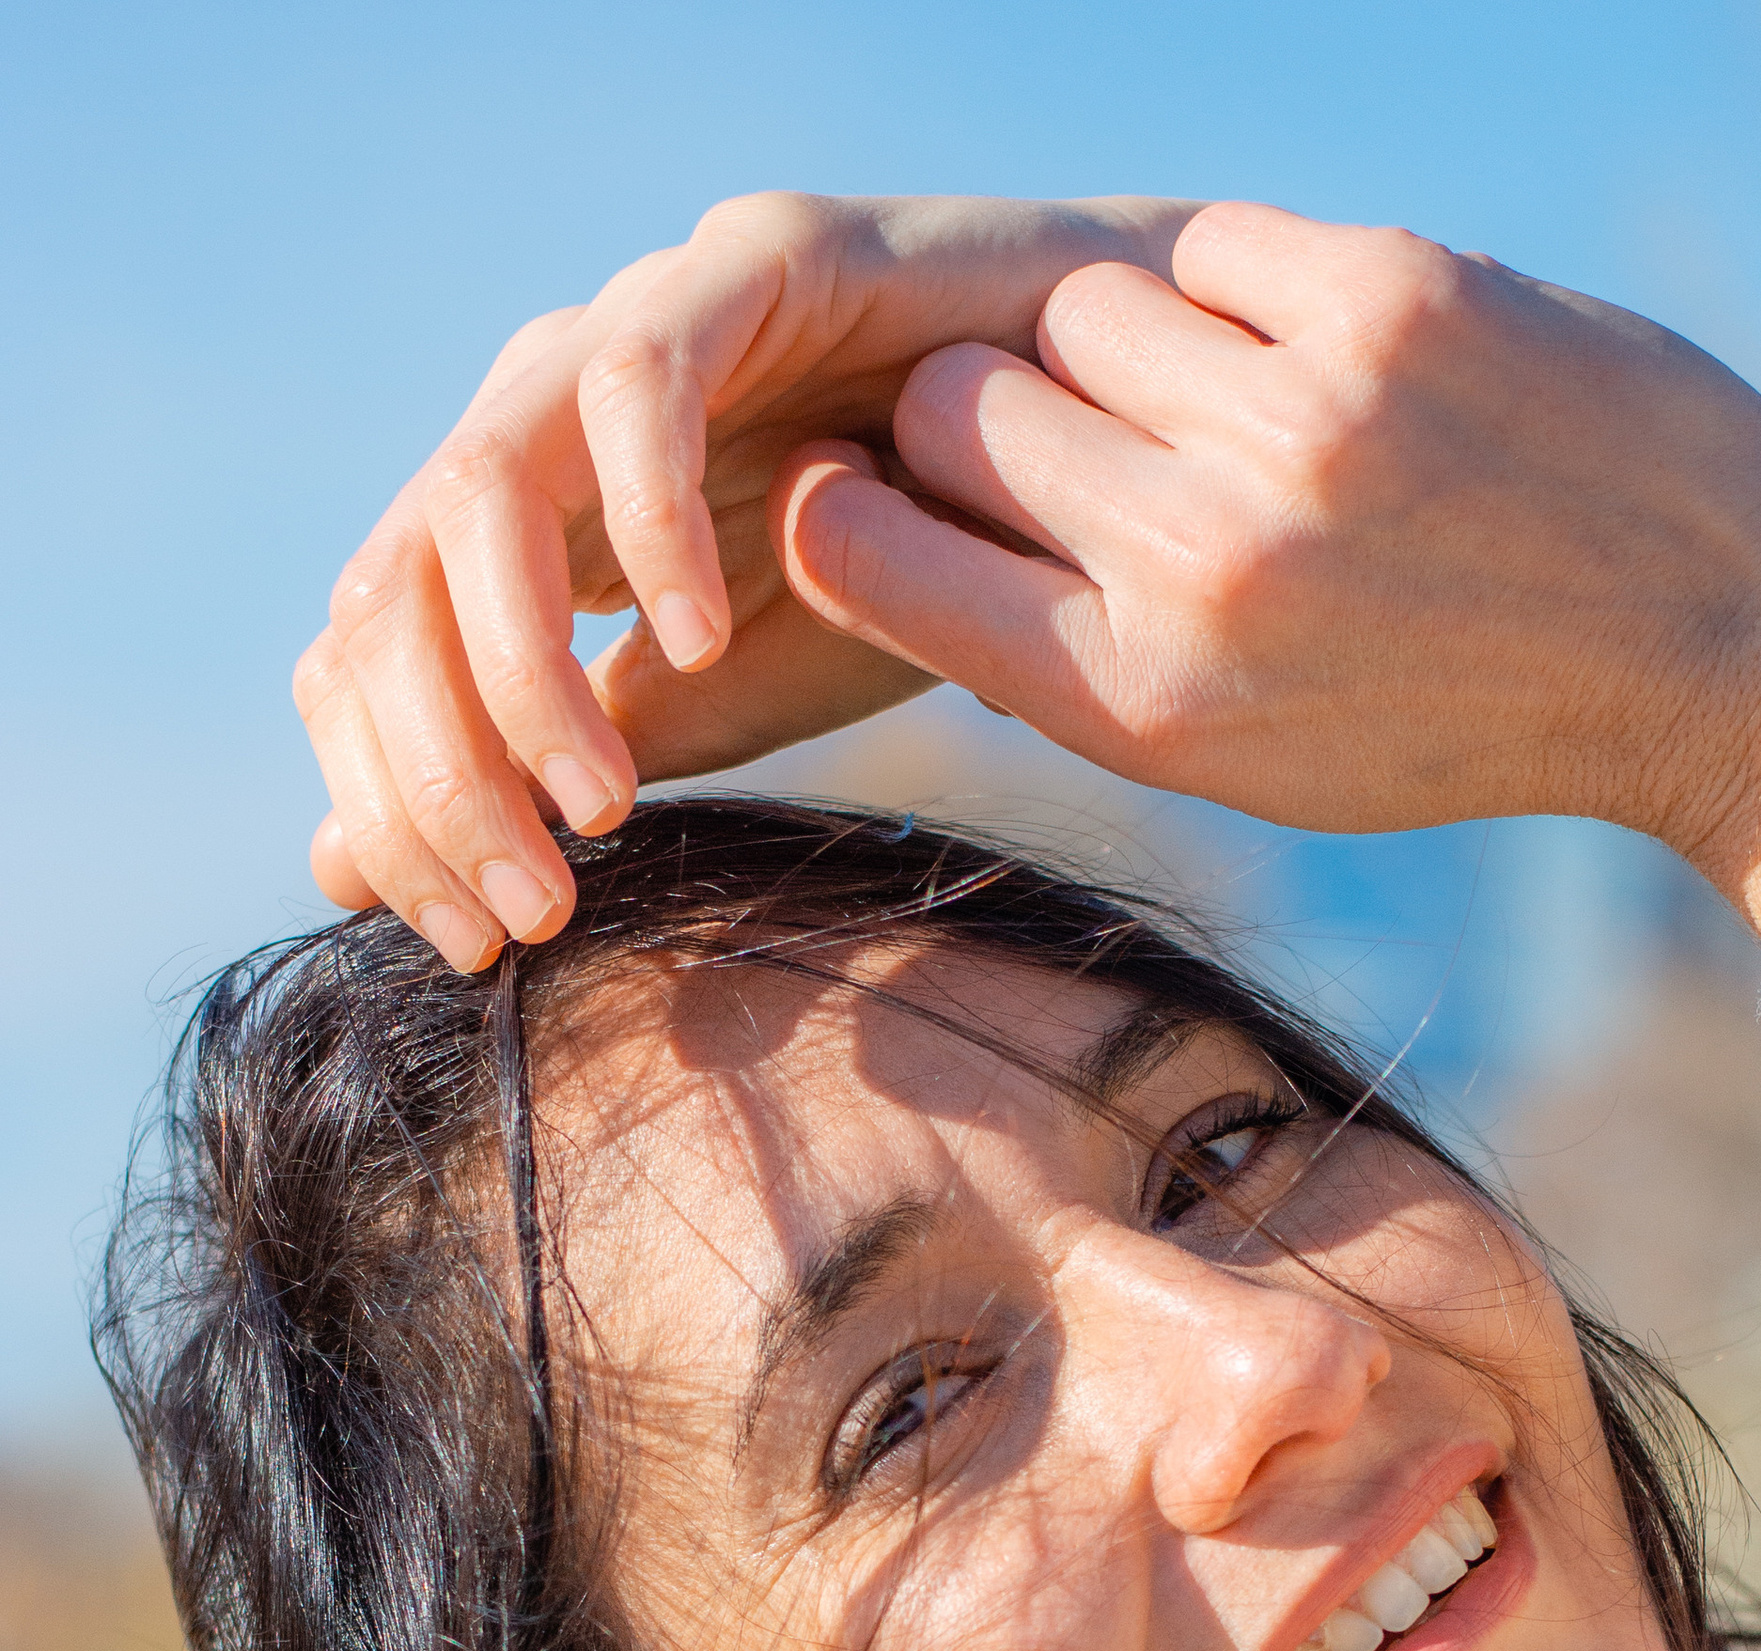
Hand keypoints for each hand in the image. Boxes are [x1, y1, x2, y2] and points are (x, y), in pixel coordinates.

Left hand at [293, 190, 1193, 969]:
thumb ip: (547, 772)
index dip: (390, 816)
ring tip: (605, 805)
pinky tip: (705, 638)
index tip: (478, 951)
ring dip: (520, 678)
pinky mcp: (740, 261)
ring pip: (481, 490)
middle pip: (388, 592)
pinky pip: (637, 379)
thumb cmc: (914, 575)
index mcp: (513, 530)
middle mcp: (539, 417)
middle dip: (439, 777)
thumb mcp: (712, 712)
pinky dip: (649, 521)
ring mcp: (627, 329)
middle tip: (537, 908)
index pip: (365, 667)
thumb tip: (333, 874)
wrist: (1098, 449)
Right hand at [773, 207, 1760, 959]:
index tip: (880, 495)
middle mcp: (1200, 572)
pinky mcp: (1382, 300)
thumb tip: (907, 530)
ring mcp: (1293, 425)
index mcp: (1147, 707)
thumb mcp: (1259, 759)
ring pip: (1074, 310)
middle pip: (951, 409)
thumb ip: (1086, 657)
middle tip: (1089, 448)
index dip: (852, 509)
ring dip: (1124, 350)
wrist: (1733, 656)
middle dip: (994, 420)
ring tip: (1226, 411)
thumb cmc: (1470, 716)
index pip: (873, 557)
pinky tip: (1321, 359)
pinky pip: (1209, 251)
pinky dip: (1242, 297)